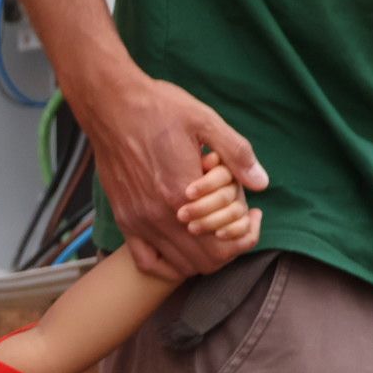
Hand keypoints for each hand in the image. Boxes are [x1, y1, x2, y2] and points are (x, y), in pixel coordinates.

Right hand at [84, 73, 268, 279]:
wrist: (110, 107)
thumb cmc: (158, 109)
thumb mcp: (205, 120)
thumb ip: (236, 153)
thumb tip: (261, 183)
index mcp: (183, 193)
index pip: (225, 243)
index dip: (247, 236)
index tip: (253, 215)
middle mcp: (160, 216)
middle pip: (206, 260)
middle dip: (230, 248)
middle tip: (238, 223)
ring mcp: (139, 222)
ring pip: (180, 265)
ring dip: (203, 255)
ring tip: (214, 230)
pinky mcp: (124, 220)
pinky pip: (147, 262)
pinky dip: (169, 265)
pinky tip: (181, 248)